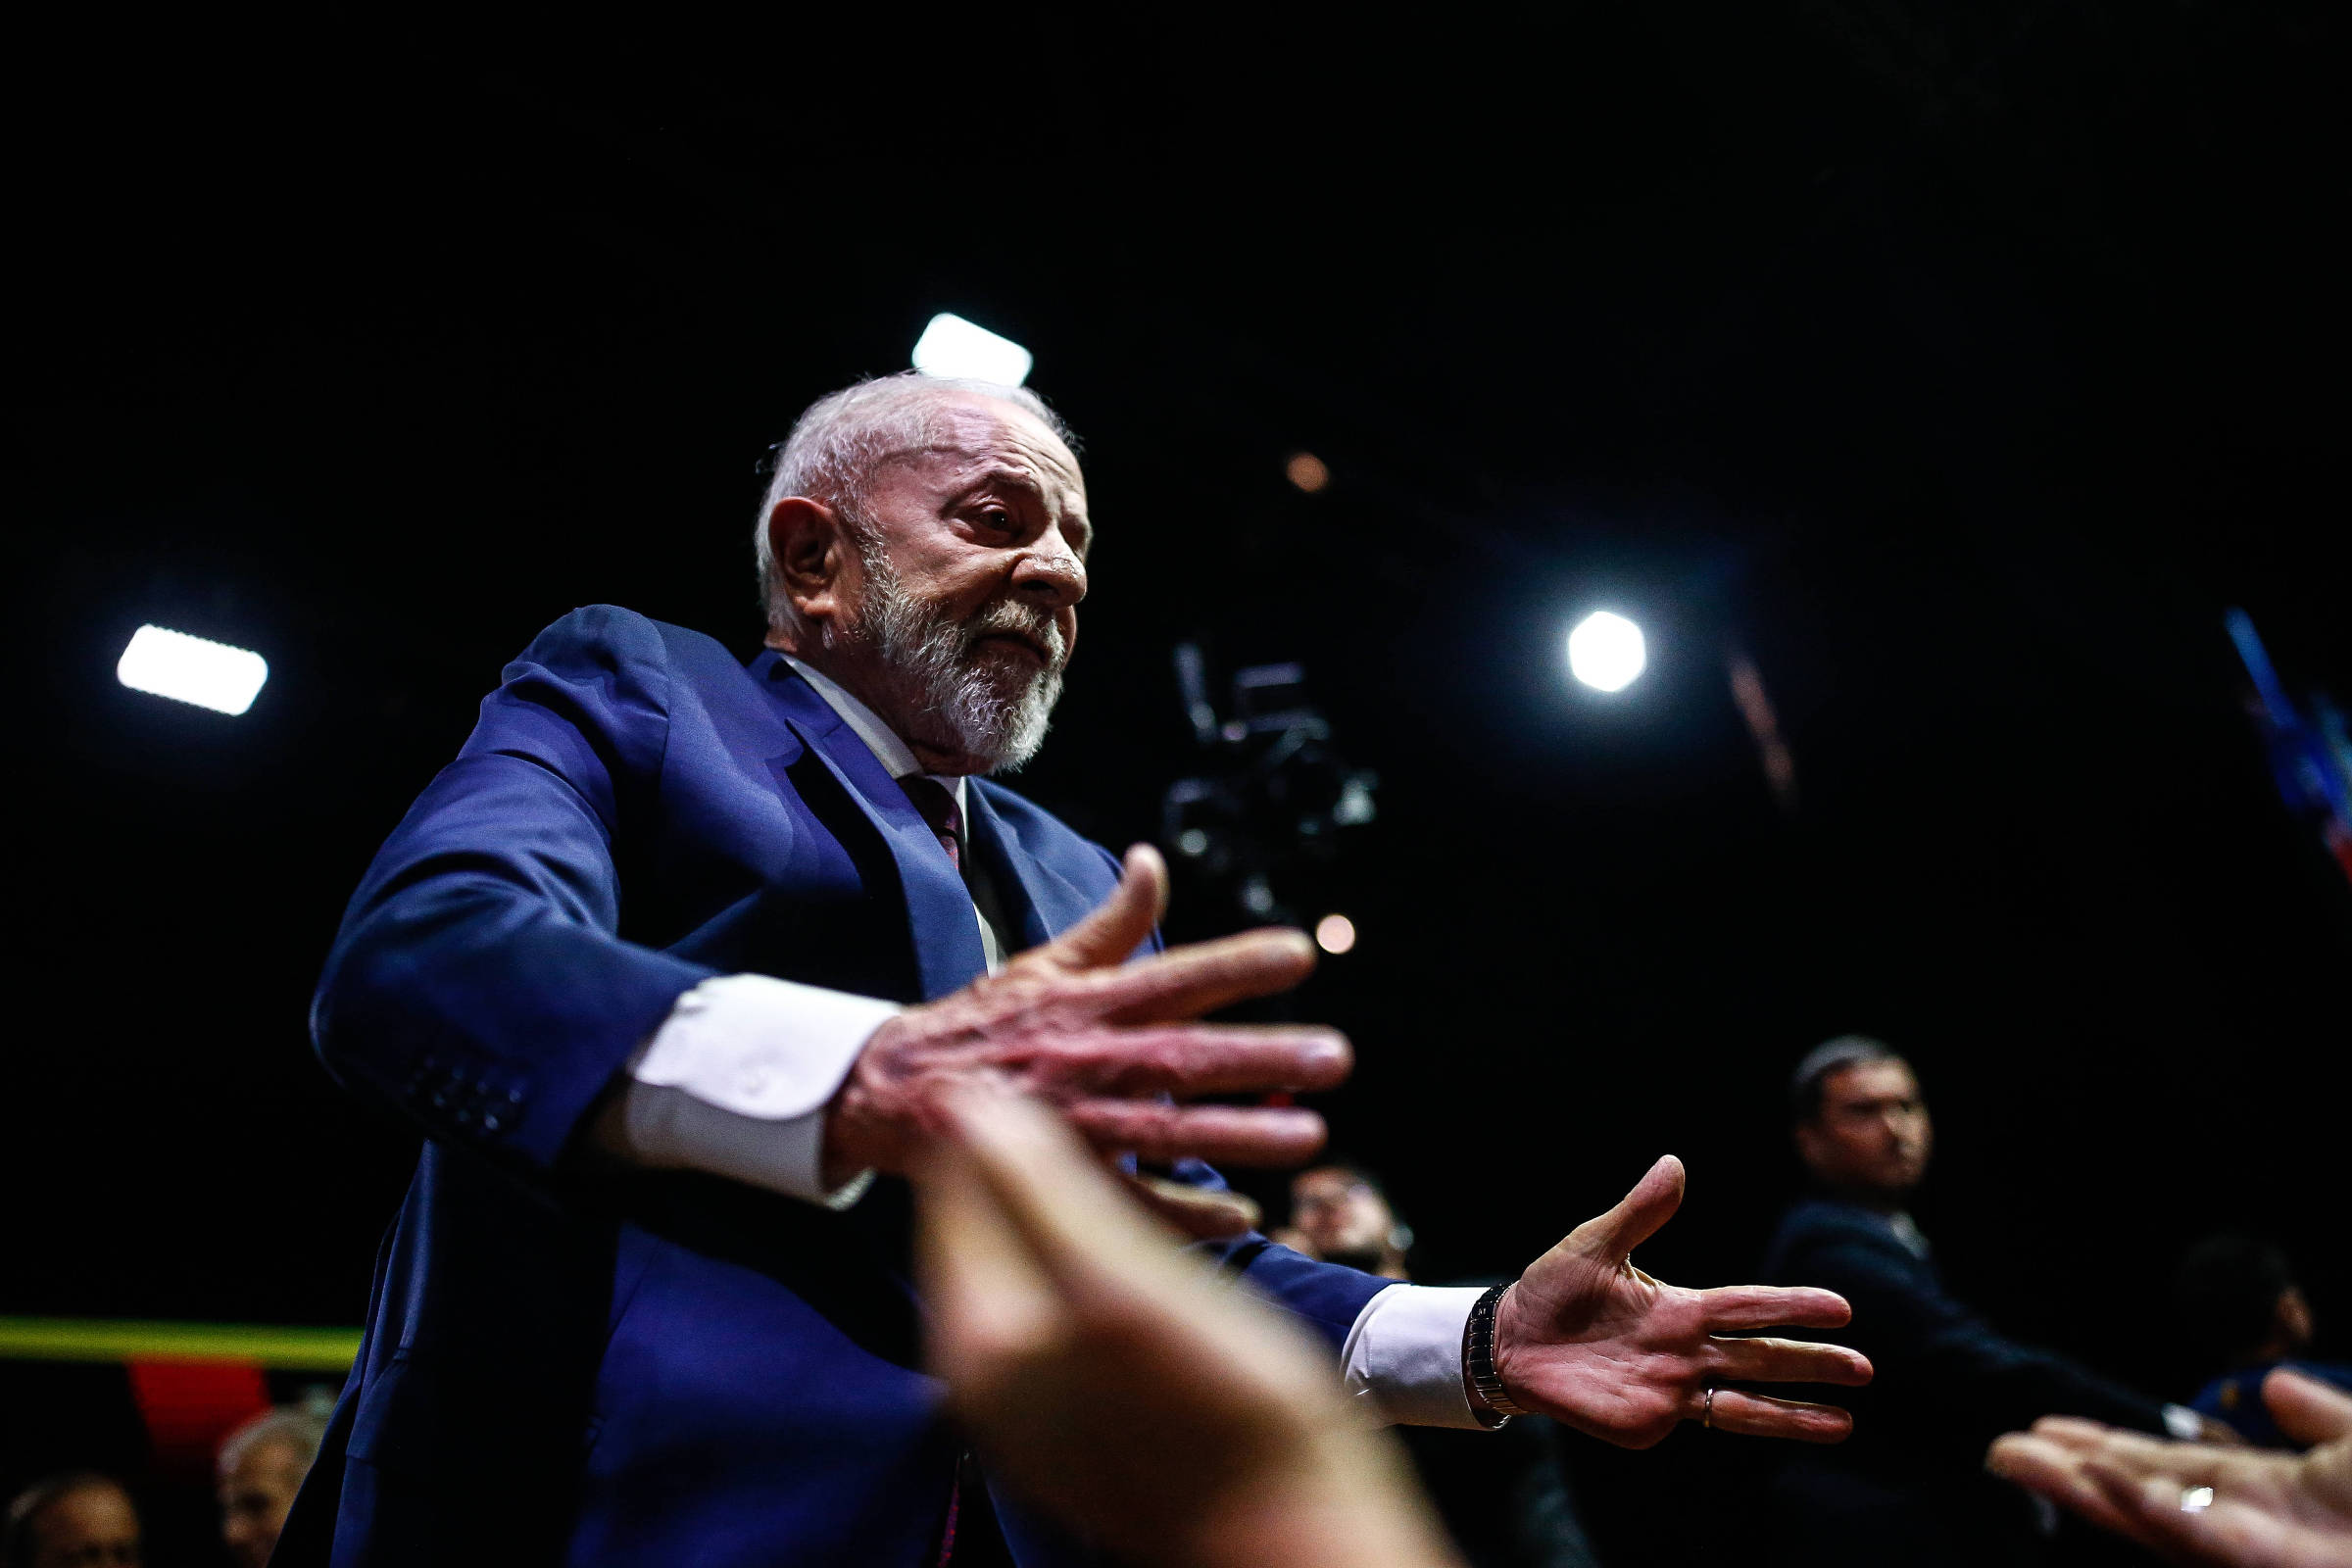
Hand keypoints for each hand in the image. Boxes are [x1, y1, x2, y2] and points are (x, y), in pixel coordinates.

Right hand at [825, 844, 1349, 1205]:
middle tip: (1334, 1057)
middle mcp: (1087, 1059)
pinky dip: (1181, 1212)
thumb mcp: (1042, 963)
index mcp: (1088, 1002)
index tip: (1301, 955)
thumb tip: (1153, 858)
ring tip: (1310, 1136)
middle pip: (1185, 1058)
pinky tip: (1242, 1219)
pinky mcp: (1056, 1179)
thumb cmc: (982, 1024)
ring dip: (1239, 1134)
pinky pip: (1128, 1202)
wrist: (891, 1092)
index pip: (1174, 976)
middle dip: (1261, 1056)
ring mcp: (1072, 1123)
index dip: (1235, 964)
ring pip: (1166, 1131)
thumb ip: (1112, 923)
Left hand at [914, 1084, 1462, 1567]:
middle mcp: (987, 1371)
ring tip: (1142, 1132)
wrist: (1294, 1531)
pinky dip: (1110, 1244)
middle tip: (1099, 1076)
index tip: (1050, 1045)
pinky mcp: (1086, 1414)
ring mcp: (1035, 1399)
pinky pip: (1077, 1299)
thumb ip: (1039, 1189)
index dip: (997, 1106)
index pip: (955, 1182)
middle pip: (992, 1218)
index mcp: (981, 1333)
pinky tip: (1166, 1222)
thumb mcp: (1121, 1281)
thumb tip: (971, 1101)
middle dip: (1039, 1145)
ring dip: (1084, 1189)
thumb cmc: (1222, 1411)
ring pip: (1041, 1255)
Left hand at [1492, 1155, 1871, 1447]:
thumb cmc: (1554, 1289)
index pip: (1749, 1306)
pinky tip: (1778, 1429)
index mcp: (1681, 1307)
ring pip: (1747, 1403)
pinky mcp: (1651, 1421)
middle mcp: (1688, 1349)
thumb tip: (1674, 1162)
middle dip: (1813, 1363)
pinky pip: (1701, 1423)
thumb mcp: (1594, 1244)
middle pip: (1762, 1357)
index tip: (1840, 1308)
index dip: (1792, 1307)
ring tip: (1845, 1424)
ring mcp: (1673, 1388)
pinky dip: (1739, 1425)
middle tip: (1864, 1368)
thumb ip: (1639, 1211)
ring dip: (1795, 1413)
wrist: (1512, 1341)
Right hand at [1986, 1368, 2351, 1567]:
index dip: (2109, 1450)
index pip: (2172, 1470)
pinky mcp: (2273, 1566)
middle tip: (2004, 1448)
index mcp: (2276, 1497)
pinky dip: (2153, 1510)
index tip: (2047, 1430)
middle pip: (2146, 1499)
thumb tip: (2269, 1387)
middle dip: (2075, 1475)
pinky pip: (2204, 1541)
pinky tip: (2109, 1483)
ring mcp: (2261, 1555)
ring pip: (2157, 1523)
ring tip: (2021, 1459)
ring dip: (2088, 1491)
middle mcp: (2255, 1529)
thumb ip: (2326, 1417)